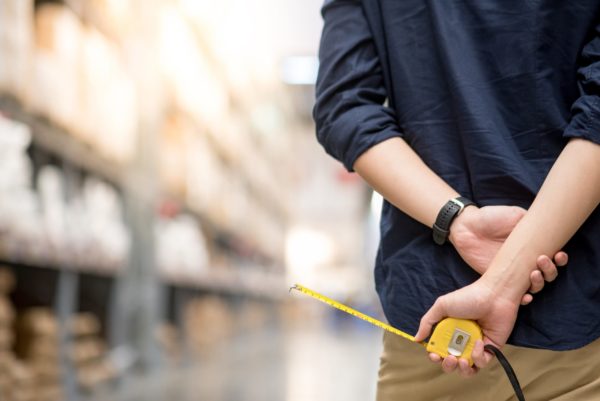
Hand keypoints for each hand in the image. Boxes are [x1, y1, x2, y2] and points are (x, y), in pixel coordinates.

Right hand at [414, 278, 518, 377]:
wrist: (494, 296)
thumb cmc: (468, 297)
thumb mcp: (442, 306)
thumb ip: (427, 322)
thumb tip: (416, 339)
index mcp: (448, 332)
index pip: (438, 350)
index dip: (434, 356)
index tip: (434, 355)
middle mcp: (461, 341)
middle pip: (451, 363)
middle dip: (447, 365)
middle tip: (449, 358)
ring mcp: (475, 347)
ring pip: (467, 368)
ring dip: (462, 369)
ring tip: (461, 360)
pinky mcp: (490, 350)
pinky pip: (482, 362)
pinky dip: (478, 356)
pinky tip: (478, 343)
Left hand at [449, 205, 567, 303]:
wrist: (466, 226)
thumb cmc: (490, 217)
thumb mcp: (513, 214)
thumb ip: (530, 221)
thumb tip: (548, 226)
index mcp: (531, 247)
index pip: (552, 256)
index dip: (560, 259)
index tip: (559, 254)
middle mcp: (525, 261)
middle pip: (547, 274)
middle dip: (550, 271)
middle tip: (542, 261)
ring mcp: (512, 273)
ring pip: (534, 285)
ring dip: (538, 284)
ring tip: (533, 275)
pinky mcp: (497, 281)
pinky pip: (514, 295)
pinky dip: (523, 299)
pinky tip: (525, 297)